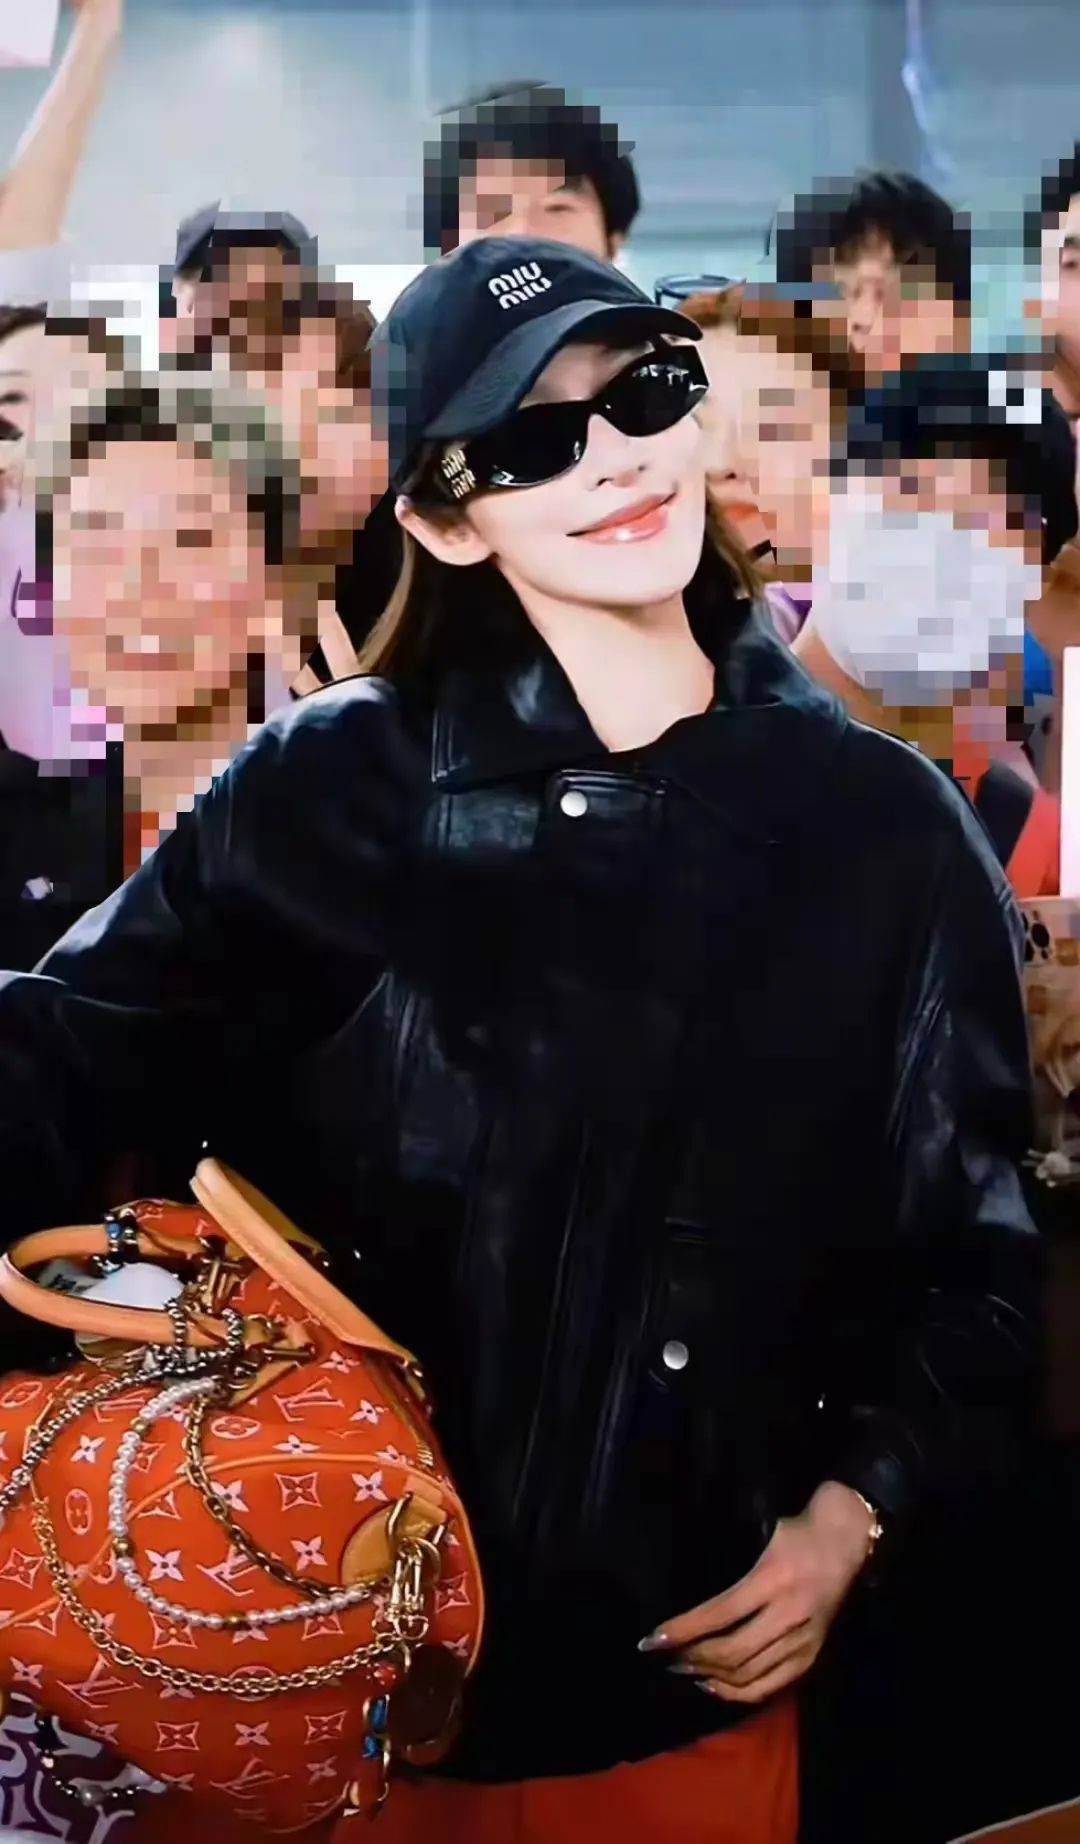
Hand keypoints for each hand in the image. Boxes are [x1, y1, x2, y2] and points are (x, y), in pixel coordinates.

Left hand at [639, 1481, 875, 1705]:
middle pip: (731, 1652)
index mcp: (773, 1580)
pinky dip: (737, 1693)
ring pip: (747, 1675)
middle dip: (691, 1658)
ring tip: (681, 1669)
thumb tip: (690, 1601)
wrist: (847, 1542)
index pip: (719, 1614)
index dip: (682, 1631)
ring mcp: (803, 1641)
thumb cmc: (798, 1532)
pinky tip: (713, 1685)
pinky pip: (769, 1687)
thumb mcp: (764, 1534)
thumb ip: (733, 1566)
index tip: (651, 1640)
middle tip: (663, 1655)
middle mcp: (788, 1615)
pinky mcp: (811, 1657)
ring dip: (708, 1676)